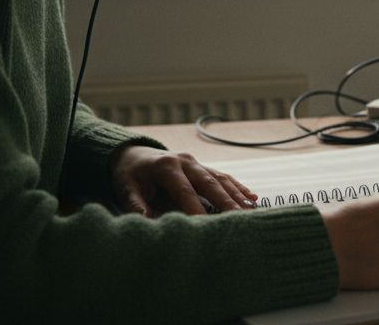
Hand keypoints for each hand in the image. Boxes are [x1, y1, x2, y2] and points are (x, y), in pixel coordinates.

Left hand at [110, 146, 258, 216]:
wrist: (132, 153)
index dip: (195, 208)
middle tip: (241, 219)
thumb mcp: (125, 188)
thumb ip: (135, 204)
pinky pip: (223, 176)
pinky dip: (238, 187)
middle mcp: (185, 161)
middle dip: (226, 201)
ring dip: (237, 195)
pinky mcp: (202, 167)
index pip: (184, 190)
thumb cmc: (129, 174)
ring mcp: (196, 163)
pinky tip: (253, 198)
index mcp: (166, 166)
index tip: (205, 226)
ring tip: (253, 212)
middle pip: (210, 183)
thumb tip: (145, 220)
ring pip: (221, 179)